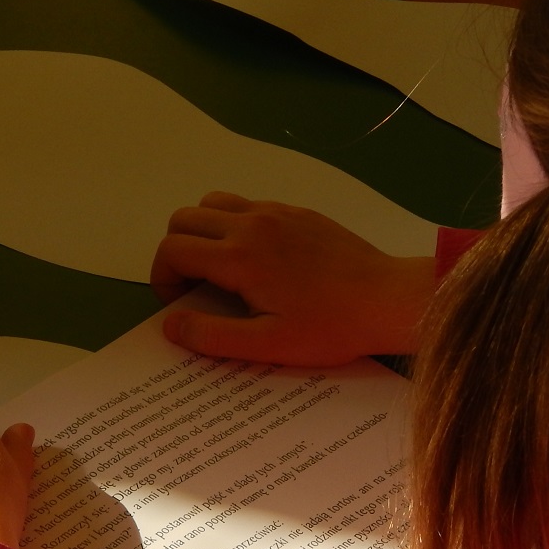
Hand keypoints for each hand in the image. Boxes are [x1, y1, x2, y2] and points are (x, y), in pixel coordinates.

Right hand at [150, 192, 434, 365]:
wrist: (386, 298)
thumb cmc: (329, 328)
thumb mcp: (267, 345)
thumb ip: (212, 336)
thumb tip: (170, 324)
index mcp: (239, 256)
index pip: (172, 249)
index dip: (163, 278)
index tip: (181, 304)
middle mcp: (251, 223)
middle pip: (184, 218)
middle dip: (176, 253)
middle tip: (195, 288)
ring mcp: (276, 212)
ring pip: (213, 203)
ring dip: (203, 232)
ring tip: (220, 270)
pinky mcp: (297, 212)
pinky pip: (247, 204)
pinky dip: (234, 225)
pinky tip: (258, 260)